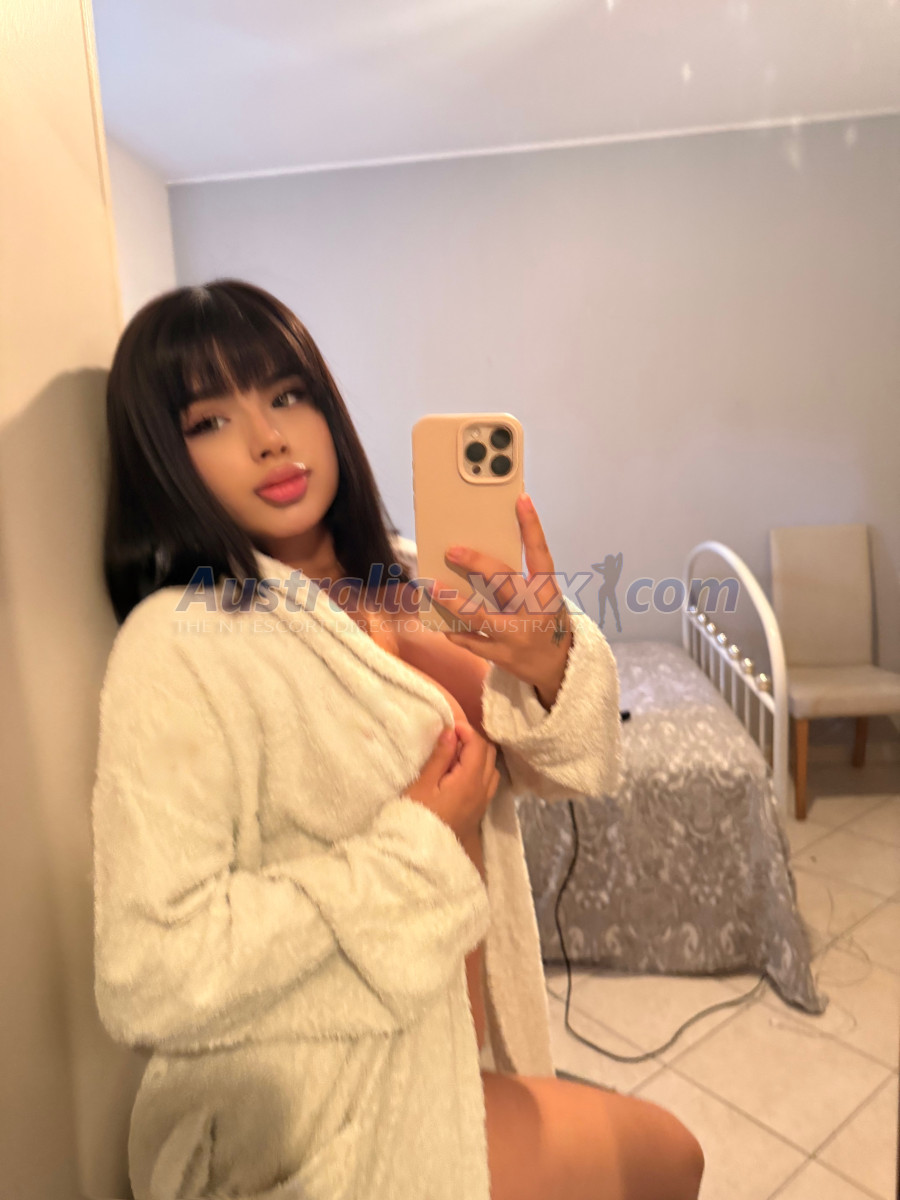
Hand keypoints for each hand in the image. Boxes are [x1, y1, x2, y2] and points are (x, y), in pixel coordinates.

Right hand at [403, 723, 499, 843]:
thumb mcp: (423, 785)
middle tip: (450, 741)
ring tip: (454, 757)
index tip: (448, 728)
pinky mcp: (479, 810)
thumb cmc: (418, 816)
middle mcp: (483, 789)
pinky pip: (489, 782)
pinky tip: (460, 774)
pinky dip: (480, 770)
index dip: (466, 731)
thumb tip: (451, 732)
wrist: (423, 853)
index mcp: (470, 780)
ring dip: (478, 756)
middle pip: (489, 754)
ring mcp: (483, 801)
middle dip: (473, 741)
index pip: (478, 745)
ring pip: (491, 768)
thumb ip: (440, 757)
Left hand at [426, 493, 572, 708]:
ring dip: (453, 601)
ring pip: (480, 616)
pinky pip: (471, 641)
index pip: (541, 554)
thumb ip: (521, 580)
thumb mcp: (544, 598)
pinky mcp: (502, 656)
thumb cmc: (546, 623)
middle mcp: (533, 611)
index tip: (521, 500)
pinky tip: (442, 623)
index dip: (532, 526)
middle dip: (476, 564)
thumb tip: (482, 557)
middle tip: (452, 550)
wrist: (559, 668)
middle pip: (504, 581)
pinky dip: (455, 631)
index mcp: (547, 592)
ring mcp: (516, 635)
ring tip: (433, 586)